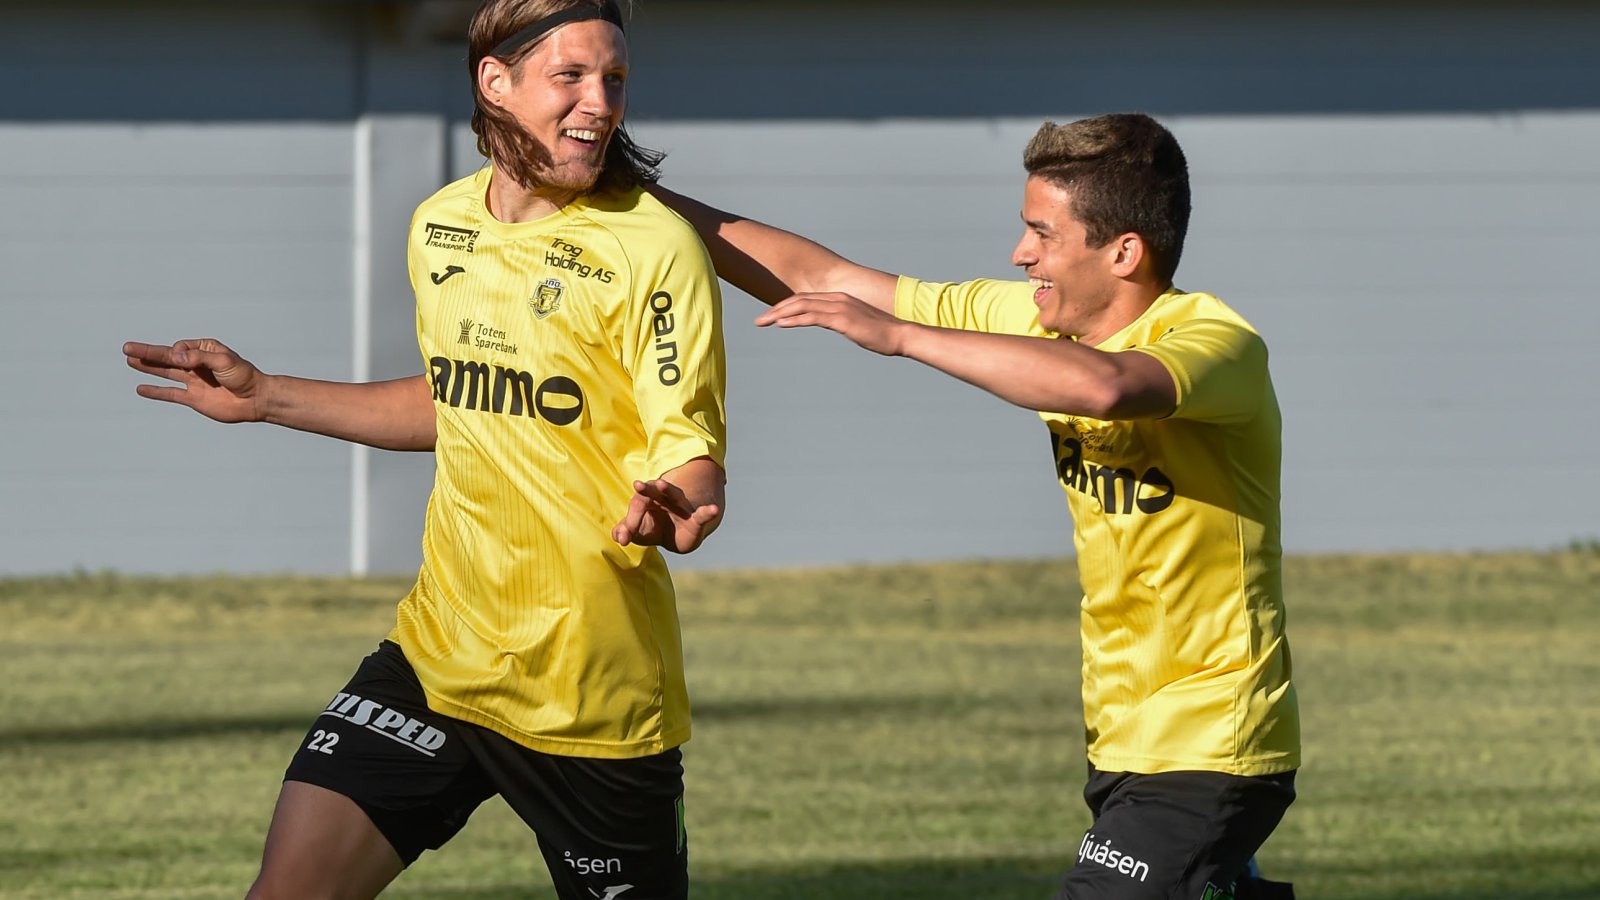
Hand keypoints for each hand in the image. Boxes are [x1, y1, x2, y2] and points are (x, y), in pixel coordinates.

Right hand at [123, 338, 267, 422]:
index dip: (177, 353)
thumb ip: (199, 358)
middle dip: (147, 353)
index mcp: (204, 350)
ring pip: (165, 373)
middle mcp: (196, 364)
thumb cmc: (244, 376)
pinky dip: (155, 392)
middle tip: (126, 348)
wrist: (256, 400)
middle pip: (167, 357)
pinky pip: (170, 394)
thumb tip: (175, 357)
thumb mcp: (224, 361)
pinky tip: (141, 389)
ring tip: (129, 361)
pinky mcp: (193, 399)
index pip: (180, 348)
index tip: (185, 360)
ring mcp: (194, 381)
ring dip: (148, 367)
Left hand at [612, 478, 721, 553]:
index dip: (630, 520)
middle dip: (645, 490)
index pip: (637, 504)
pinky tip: (713, 510)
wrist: (681, 536)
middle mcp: (664, 499)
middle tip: (637, 485)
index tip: (625, 538)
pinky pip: (702, 514)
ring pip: (674, 495)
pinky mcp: (696, 519)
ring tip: (662, 484)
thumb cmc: (656, 529)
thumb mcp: (639, 531)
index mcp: (648, 500)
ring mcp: (681, 507)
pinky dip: (708, 512)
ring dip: (668, 490)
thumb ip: (626, 531)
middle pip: (652, 492)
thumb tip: (619, 538)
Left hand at [753, 292, 907, 355]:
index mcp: (839, 298)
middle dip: (776, 309)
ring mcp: (840, 307)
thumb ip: (842, 321)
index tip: (771, 316)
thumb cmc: (881, 333)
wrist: (900, 335)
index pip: (805, 299)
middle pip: (799, 300)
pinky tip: (780, 324)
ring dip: (779, 314)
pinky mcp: (842, 320)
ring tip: (763, 322)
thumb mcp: (857, 325)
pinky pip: (813, 318)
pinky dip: (795, 320)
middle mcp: (837, 298)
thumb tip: (835, 325)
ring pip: (802, 306)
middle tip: (759, 320)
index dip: (785, 306)